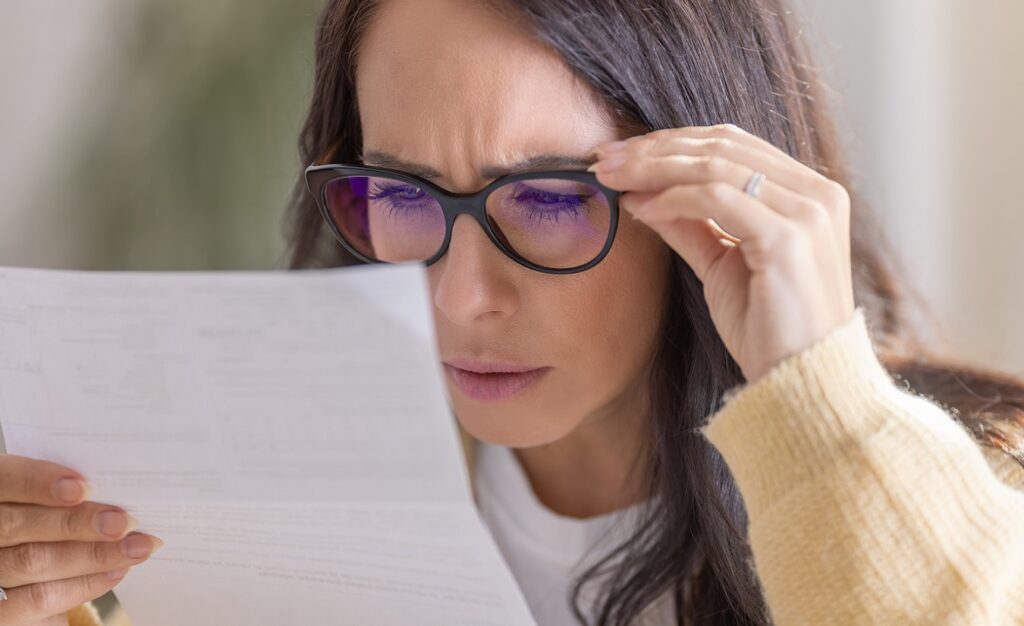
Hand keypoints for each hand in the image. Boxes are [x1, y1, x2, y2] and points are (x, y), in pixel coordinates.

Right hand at [0, 454, 162, 625]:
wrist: (27, 569)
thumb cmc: (45, 518)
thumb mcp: (42, 499)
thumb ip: (61, 492)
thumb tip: (113, 490)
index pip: (5, 481)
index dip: (38, 483)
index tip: (81, 487)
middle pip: (18, 526)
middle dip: (76, 523)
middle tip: (125, 522)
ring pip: (32, 562)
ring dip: (93, 555)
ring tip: (136, 548)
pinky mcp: (3, 609)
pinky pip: (39, 600)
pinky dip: (83, 585)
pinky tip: (116, 572)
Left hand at [588, 124, 855, 382]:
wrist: (799, 382)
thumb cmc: (767, 330)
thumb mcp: (721, 265)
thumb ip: (690, 225)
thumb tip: (640, 194)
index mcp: (808, 193)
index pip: (732, 143)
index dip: (672, 143)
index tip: (620, 154)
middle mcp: (817, 193)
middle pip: (722, 144)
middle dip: (654, 148)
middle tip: (602, 159)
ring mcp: (808, 212)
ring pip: (715, 164)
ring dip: (653, 167)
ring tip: (611, 177)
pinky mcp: (788, 237)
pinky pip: (716, 198)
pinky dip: (672, 199)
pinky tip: (641, 208)